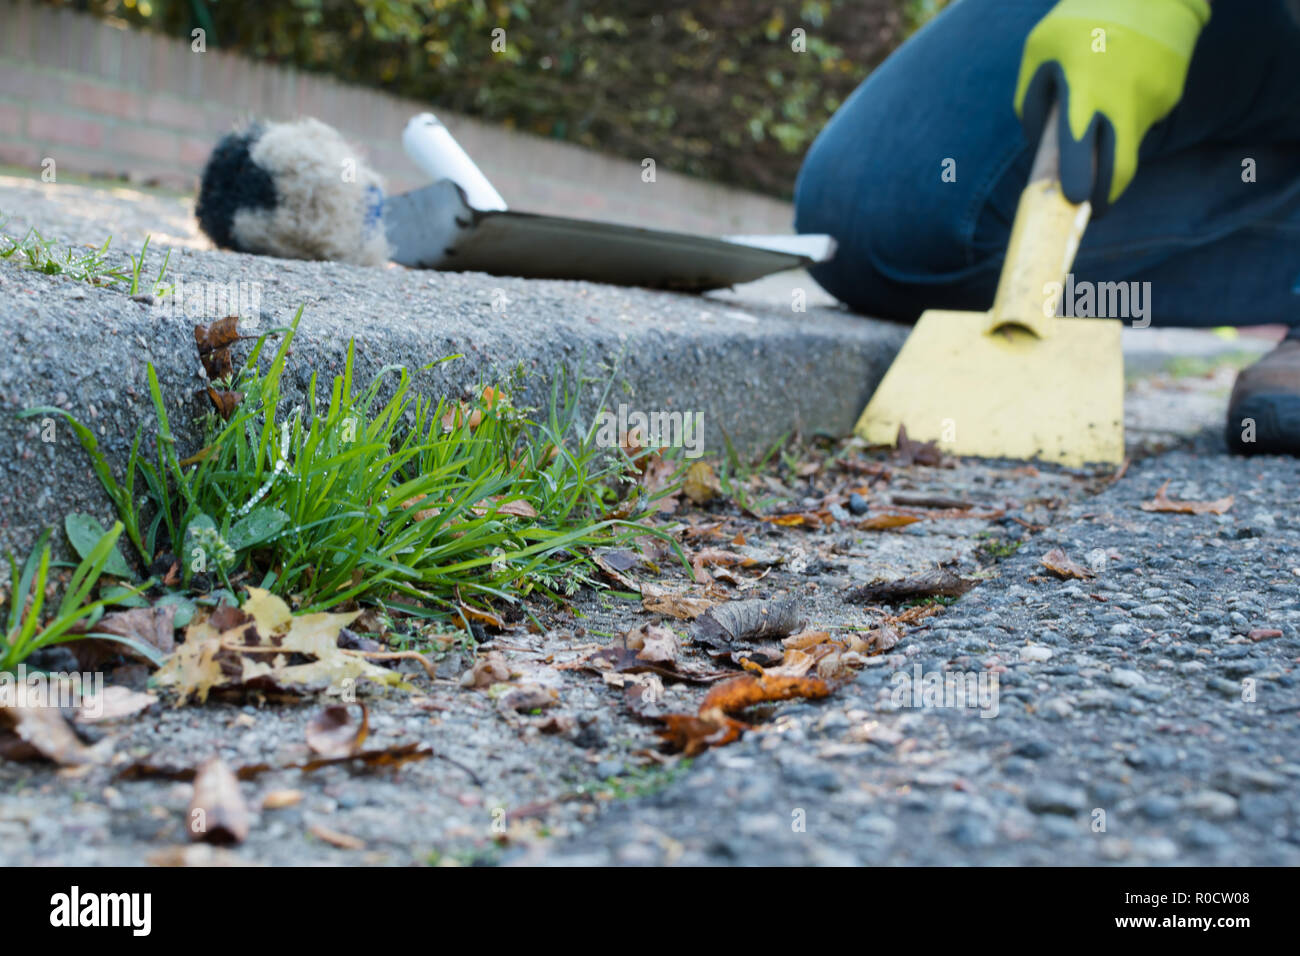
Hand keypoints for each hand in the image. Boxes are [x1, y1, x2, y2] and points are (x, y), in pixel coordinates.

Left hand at [1014, 0, 1209, 213]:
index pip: (1079, 148)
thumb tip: (1041, 149)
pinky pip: (1139, 118)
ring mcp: (1152, 100)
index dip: (1079, 181)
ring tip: (1103, 93)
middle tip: (1091, 205)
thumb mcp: (1040, 49)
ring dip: (1110, 137)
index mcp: (1085, 88)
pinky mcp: (1170, 96)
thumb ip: (1031, 101)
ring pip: (1125, 141)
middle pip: (1119, 169)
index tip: (1075, 201)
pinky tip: (1124, 79)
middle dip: (1104, 195)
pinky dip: (1126, 112)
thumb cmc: (1083, 18)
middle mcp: (1123, 100)